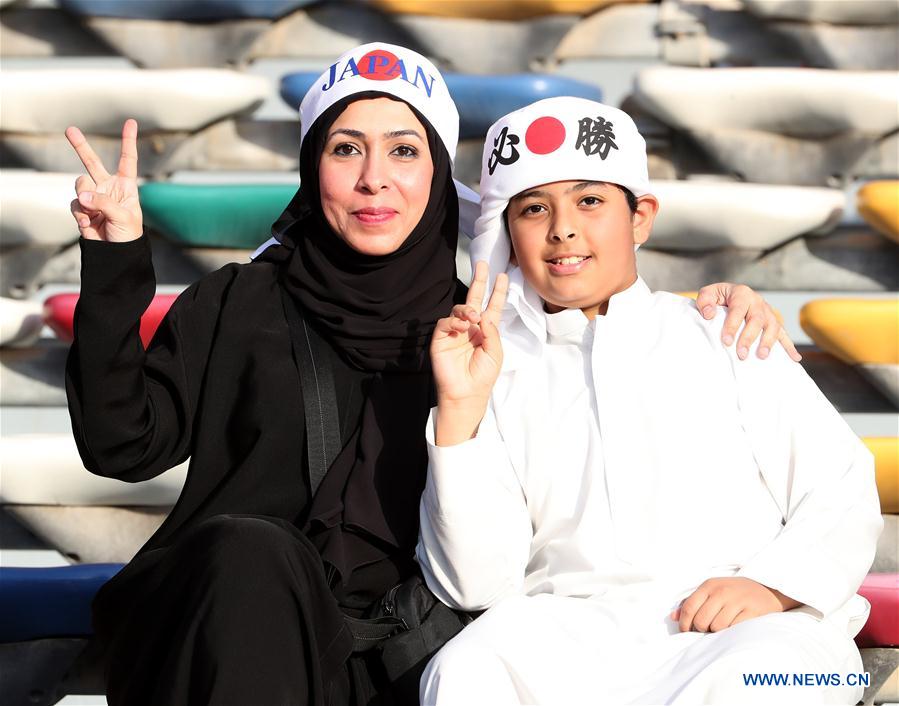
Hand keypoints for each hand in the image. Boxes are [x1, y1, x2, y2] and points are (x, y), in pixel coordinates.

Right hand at [65, 119, 142, 242]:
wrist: (115, 254)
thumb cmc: (128, 235)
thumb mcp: (123, 217)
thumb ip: (104, 203)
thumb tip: (82, 196)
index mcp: (126, 187)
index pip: (127, 160)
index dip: (128, 141)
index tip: (130, 122)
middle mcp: (108, 188)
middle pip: (92, 162)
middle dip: (80, 146)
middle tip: (70, 129)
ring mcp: (93, 197)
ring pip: (80, 185)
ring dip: (85, 197)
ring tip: (94, 212)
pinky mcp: (82, 209)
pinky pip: (74, 204)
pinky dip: (80, 213)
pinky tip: (89, 223)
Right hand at [431, 262, 508, 405]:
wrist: (466, 394)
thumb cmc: (483, 376)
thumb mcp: (496, 352)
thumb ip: (491, 331)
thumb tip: (482, 313)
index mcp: (486, 331)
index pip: (492, 306)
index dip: (497, 292)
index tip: (502, 276)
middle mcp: (470, 328)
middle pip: (474, 299)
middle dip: (478, 281)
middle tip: (483, 264)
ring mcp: (455, 332)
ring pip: (459, 310)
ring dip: (467, 309)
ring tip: (474, 317)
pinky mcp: (440, 339)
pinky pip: (445, 323)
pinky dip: (454, 322)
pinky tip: (463, 327)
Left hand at [670, 577, 801, 632]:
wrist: (767, 588)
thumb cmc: (734, 592)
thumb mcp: (712, 591)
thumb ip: (692, 602)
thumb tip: (673, 617)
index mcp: (709, 585)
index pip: (689, 608)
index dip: (685, 624)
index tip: (686, 632)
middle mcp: (721, 591)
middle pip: (701, 620)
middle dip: (701, 629)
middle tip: (708, 629)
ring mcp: (737, 601)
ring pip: (716, 627)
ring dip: (717, 632)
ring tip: (722, 626)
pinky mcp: (752, 612)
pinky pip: (733, 629)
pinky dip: (731, 632)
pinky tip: (733, 626)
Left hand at [695, 283, 800, 361]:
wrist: (729, 296)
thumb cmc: (717, 298)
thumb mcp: (707, 294)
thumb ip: (705, 301)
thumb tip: (709, 314)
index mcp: (741, 293)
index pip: (737, 310)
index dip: (732, 326)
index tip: (726, 342)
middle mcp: (757, 301)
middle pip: (757, 320)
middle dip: (749, 338)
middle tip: (741, 354)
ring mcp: (768, 312)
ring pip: (772, 326)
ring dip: (768, 342)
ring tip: (761, 357)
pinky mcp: (773, 322)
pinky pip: (783, 334)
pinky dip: (789, 347)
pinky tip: (795, 359)